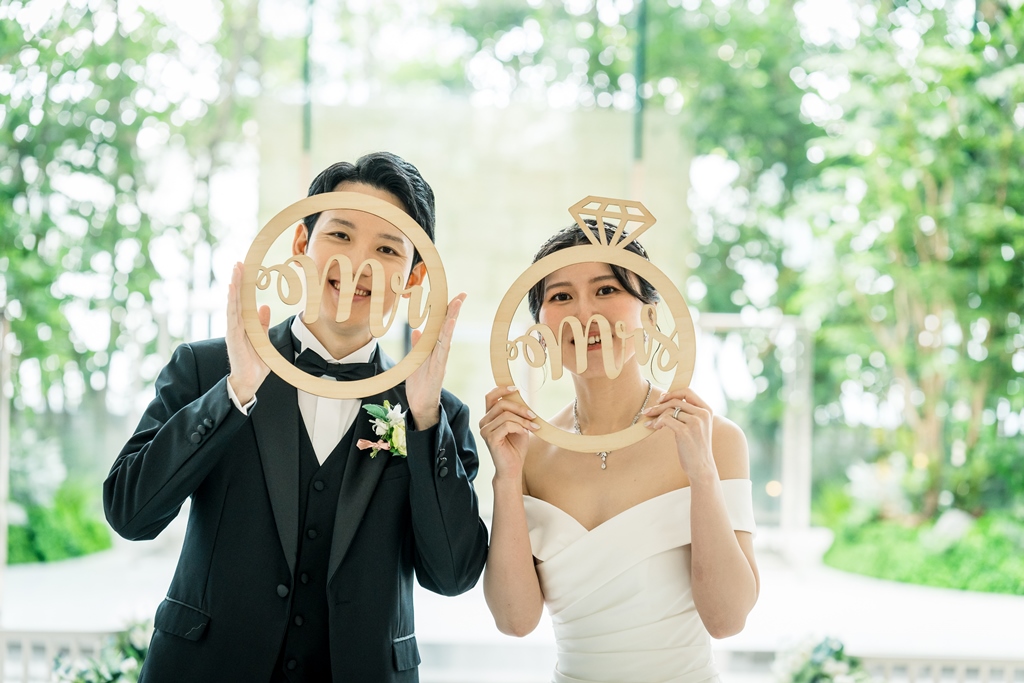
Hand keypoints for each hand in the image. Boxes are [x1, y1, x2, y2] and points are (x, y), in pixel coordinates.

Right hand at [227, 262, 269, 404]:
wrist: (251, 379)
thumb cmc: (255, 361)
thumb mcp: (263, 337)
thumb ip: (262, 323)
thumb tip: (265, 306)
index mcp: (245, 323)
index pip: (244, 300)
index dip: (244, 285)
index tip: (244, 269)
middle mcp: (237, 324)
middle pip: (237, 298)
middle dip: (237, 280)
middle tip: (238, 263)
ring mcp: (233, 329)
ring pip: (233, 304)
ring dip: (234, 287)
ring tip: (235, 271)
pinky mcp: (232, 336)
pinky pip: (232, 316)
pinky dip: (231, 302)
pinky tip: (231, 290)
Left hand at [405, 292, 465, 430]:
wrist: (420, 406)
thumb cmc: (419, 385)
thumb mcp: (415, 362)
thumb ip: (417, 346)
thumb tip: (417, 330)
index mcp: (433, 349)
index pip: (440, 327)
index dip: (446, 311)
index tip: (453, 297)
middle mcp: (440, 352)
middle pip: (447, 328)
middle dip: (454, 311)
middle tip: (462, 295)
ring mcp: (441, 360)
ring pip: (447, 335)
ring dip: (452, 319)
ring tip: (457, 304)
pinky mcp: (439, 368)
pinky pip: (443, 349)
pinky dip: (447, 336)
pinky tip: (450, 324)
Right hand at [478, 386, 537, 482]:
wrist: (513, 468)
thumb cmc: (516, 447)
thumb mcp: (518, 425)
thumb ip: (516, 412)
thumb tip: (519, 395)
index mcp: (489, 417)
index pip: (490, 396)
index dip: (502, 390)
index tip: (516, 389)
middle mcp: (484, 422)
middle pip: (501, 404)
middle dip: (520, 408)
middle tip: (533, 415)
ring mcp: (485, 430)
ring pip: (506, 415)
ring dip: (523, 420)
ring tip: (533, 427)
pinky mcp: (490, 438)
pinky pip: (507, 425)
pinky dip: (519, 428)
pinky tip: (525, 433)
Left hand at [643, 388, 716, 479]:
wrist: (701, 467)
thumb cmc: (695, 446)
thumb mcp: (698, 426)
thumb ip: (688, 413)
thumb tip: (665, 400)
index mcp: (707, 410)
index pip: (688, 391)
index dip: (672, 393)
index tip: (661, 399)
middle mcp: (703, 414)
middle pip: (675, 401)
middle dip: (659, 405)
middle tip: (647, 411)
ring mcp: (695, 422)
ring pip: (669, 410)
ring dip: (656, 415)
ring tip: (649, 422)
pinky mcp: (685, 432)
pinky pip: (666, 419)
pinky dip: (657, 422)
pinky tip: (653, 427)